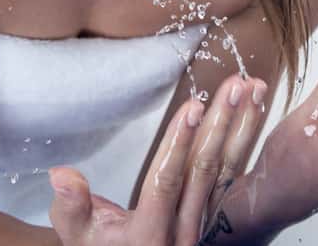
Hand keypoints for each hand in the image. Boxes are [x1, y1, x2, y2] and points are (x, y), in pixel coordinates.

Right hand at [48, 73, 268, 245]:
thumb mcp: (80, 237)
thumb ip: (72, 208)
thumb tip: (63, 175)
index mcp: (150, 237)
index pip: (167, 183)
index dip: (179, 144)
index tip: (192, 107)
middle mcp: (184, 232)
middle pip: (205, 172)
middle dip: (220, 125)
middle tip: (234, 87)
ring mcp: (205, 223)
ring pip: (227, 171)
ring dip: (241, 127)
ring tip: (252, 89)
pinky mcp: (216, 213)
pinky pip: (234, 173)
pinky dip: (245, 139)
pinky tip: (254, 112)